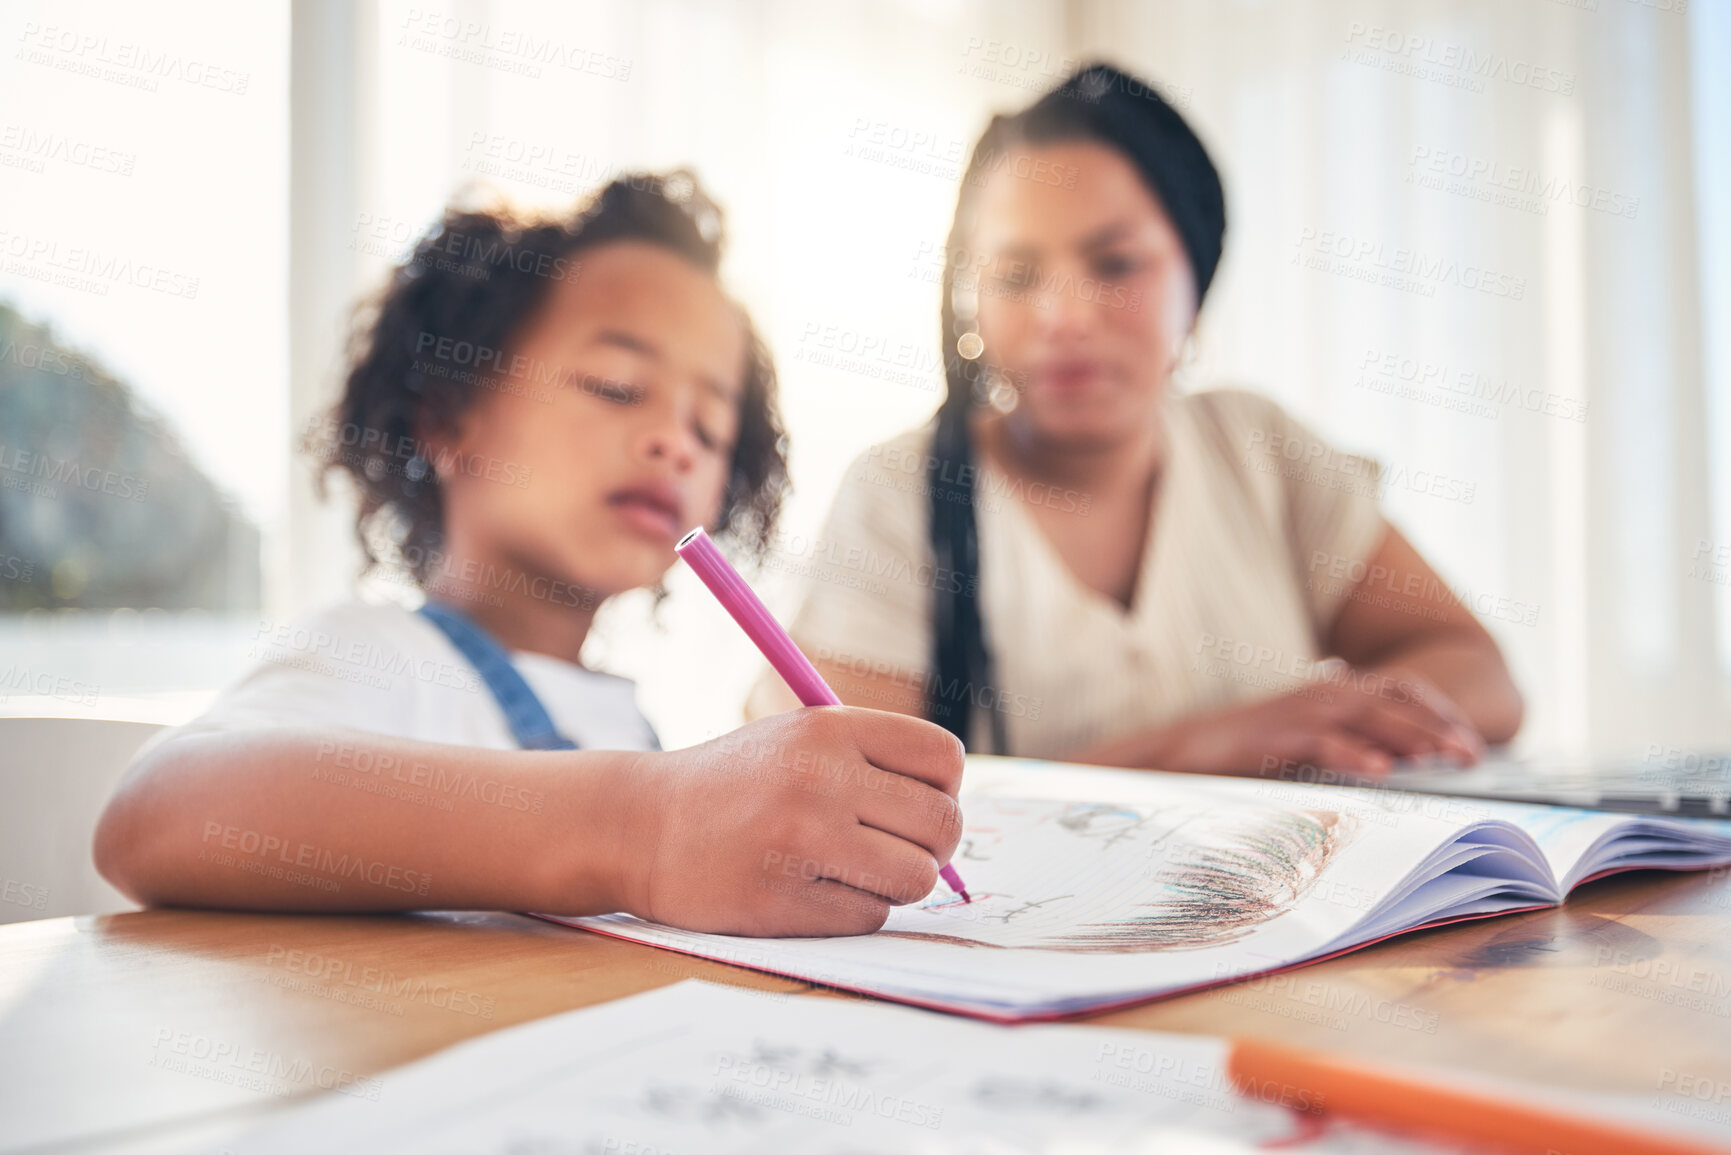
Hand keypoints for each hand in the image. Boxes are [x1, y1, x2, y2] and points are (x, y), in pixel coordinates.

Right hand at [612, 707, 964, 936]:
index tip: (916, 804)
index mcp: (829, 728)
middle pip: (943, 825)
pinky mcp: (783, 901)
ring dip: (896, 884)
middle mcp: (820, 779)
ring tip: (853, 870)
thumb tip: (953, 815)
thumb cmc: (734, 784)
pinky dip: (855, 911)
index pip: (943, 758)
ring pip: (915, 879)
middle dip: (934, 847)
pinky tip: (813, 891)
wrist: (639, 826)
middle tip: (899, 850)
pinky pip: (869, 917)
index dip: (945, 788)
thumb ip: (872, 761)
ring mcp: (801, 841)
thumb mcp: (797, 738)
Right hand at [1146, 666, 1484, 778]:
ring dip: (1410, 736)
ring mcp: (1301, 713)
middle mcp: (1323, 693)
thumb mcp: (1308, 739)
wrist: (1185, 749)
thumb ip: (1349, 740)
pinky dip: (1355, 754)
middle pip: (1396, 703)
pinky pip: (1325, 743)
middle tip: (1473, 757)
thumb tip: (1399, 761)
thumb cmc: (1249, 751)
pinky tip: (1382, 771)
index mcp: (1334, 690)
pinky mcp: (1277, 738)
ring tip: (1443, 758)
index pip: (1402, 689)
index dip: (1440, 711)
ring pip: (1368, 717)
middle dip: (1440, 728)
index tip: (1468, 742)